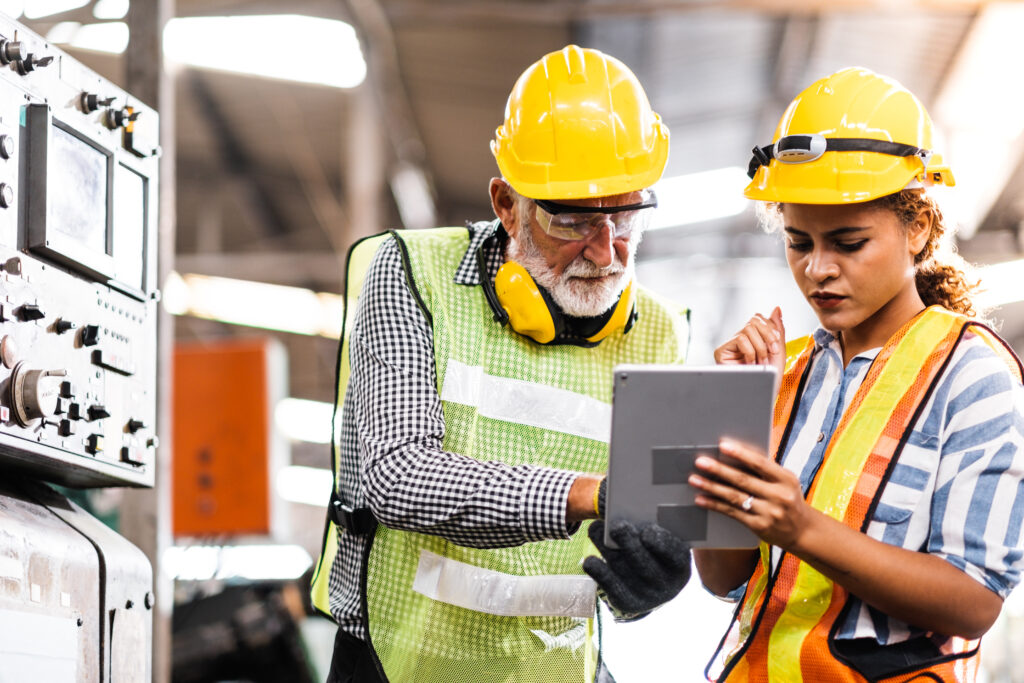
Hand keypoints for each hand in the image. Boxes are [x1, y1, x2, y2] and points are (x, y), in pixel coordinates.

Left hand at [583, 520, 690, 616]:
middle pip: (645, 563)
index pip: (674, 554)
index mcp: (680, 565)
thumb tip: (630, 512)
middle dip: (629, 543)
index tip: (647, 531)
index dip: (660, 544)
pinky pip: (609, 586)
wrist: (654, 587)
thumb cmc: (657, 554)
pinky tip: (590, 560)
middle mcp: (665, 584)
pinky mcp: (626, 602)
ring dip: (607, 549)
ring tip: (595, 530)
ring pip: (623, 569)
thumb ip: (652, 529)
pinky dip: (598, 571)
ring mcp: (646, 596)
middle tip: (618, 526)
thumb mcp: (664, 542)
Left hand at [688, 438, 811, 549]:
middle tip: (700, 461)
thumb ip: (765, 470)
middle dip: (719, 470)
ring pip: (734, 497)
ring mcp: (769, 513)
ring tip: (695, 479)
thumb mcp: (785, 482)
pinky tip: (701, 499)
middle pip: (743, 480)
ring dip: (711, 487)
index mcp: (786, 479)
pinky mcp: (759, 526)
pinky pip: (732, 513)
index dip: (741, 454)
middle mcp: (779, 496)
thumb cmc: (789, 499)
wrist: (802, 531)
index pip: (760, 464)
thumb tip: (736, 453)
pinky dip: (714, 504)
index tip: (722, 445)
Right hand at [714, 306, 784, 376]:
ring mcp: (729, 345)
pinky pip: (740, 339)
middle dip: (767, 337)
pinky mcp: (721, 352)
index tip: (776, 348)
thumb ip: (778, 329)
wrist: (761, 395)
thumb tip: (777, 308)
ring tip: (759, 362)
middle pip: (753, 320)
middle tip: (771, 354)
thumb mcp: (778, 350)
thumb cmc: (769, 377)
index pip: (759, 319)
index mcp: (753, 338)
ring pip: (748, 329)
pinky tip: (749, 364)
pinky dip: (750, 352)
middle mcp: (739, 339)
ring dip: (760, 347)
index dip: (771, 330)